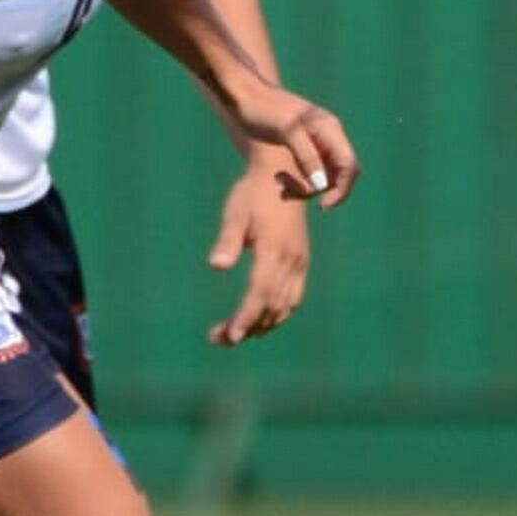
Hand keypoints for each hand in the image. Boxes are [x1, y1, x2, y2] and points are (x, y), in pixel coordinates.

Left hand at [206, 157, 313, 344]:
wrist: (285, 175)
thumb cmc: (253, 193)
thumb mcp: (235, 212)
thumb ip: (227, 240)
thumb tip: (216, 266)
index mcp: (275, 248)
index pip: (261, 291)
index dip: (246, 316)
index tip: (230, 336)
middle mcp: (292, 259)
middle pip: (271, 305)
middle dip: (247, 327)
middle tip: (218, 339)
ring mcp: (299, 263)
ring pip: (285, 306)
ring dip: (261, 325)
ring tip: (233, 334)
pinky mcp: (301, 263)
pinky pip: (292, 298)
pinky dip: (276, 314)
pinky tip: (257, 320)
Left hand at [230, 87, 356, 211]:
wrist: (244, 98)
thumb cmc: (264, 110)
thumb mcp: (286, 132)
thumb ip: (307, 157)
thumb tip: (322, 184)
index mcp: (330, 129)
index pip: (349, 165)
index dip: (342, 188)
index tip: (323, 205)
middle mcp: (329, 137)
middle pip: (341, 174)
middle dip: (322, 189)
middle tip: (295, 196)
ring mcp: (317, 144)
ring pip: (324, 177)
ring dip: (306, 187)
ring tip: (281, 184)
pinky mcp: (303, 149)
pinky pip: (310, 173)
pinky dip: (298, 182)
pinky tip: (279, 179)